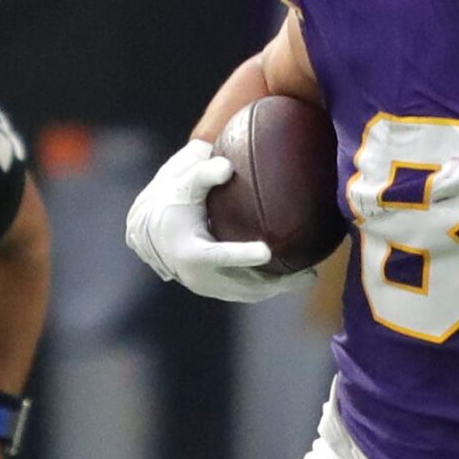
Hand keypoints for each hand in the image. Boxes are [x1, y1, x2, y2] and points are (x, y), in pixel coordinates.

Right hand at [124, 139, 298, 303]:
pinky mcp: (216, 290)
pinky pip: (247, 292)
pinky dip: (270, 287)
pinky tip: (294, 276)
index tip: (267, 251)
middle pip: (244, 285)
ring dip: (279, 288)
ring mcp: (208, 287)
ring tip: (309, 277)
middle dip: (277, 283)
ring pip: (249, 293)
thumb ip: (202, 172)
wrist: (150, 230)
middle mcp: (199, 276)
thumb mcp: (181, 183)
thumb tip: (227, 166)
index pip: (219, 256)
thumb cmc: (169, 201)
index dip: (242, 255)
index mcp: (190, 252)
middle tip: (309, 275)